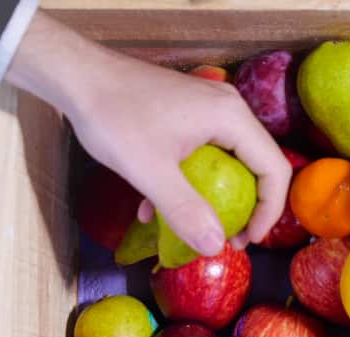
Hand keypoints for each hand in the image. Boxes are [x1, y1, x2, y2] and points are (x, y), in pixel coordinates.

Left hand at [7, 12, 290, 254]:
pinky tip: (157, 206)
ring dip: (217, 199)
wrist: (75, 74)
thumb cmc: (114, 116)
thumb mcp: (150, 171)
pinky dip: (191, 182)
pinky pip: (207, 153)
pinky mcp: (191, 114)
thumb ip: (185, 211)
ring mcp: (210, 110)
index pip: (274, 170)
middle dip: (246, 209)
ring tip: (199, 228)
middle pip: (258, 167)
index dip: (269, 211)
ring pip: (231, 163)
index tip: (247, 240)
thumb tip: (215, 249)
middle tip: (229, 238)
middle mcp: (230, 110)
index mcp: (231, 119)